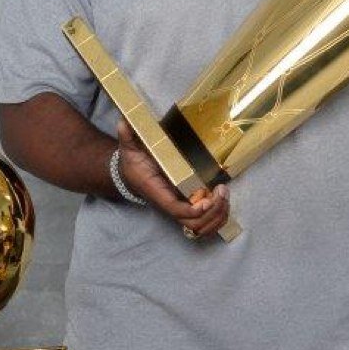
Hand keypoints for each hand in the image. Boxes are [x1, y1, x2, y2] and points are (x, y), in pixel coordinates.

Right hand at [115, 120, 229, 238]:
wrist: (131, 176)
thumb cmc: (133, 163)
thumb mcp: (129, 148)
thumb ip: (128, 136)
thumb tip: (124, 122)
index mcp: (157, 193)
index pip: (175, 209)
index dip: (192, 210)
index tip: (207, 200)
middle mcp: (170, 205)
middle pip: (193, 224)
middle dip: (212, 211)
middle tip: (221, 191)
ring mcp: (180, 209)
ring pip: (202, 227)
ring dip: (217, 215)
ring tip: (224, 193)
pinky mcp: (188, 207)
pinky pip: (205, 223)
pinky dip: (218, 216)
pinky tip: (223, 199)